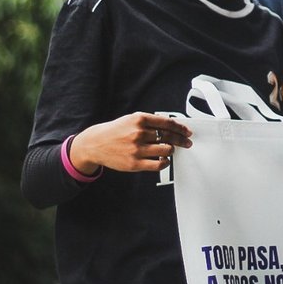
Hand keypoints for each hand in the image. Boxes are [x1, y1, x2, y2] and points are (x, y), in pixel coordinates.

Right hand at [70, 112, 192, 175]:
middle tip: (187, 141)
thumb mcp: (131, 119)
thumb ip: (150, 122)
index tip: (186, 131)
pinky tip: (164, 159)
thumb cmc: (115, 131)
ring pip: (166, 150)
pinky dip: (165, 162)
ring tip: (170, 149)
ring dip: (171, 150)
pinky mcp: (135, 163)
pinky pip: (158, 164)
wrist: (95, 144)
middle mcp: (138, 133)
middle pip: (169, 136)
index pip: (167, 123)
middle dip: (181, 139)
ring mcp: (137, 149)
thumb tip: (170, 125)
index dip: (180, 128)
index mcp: (139, 120)